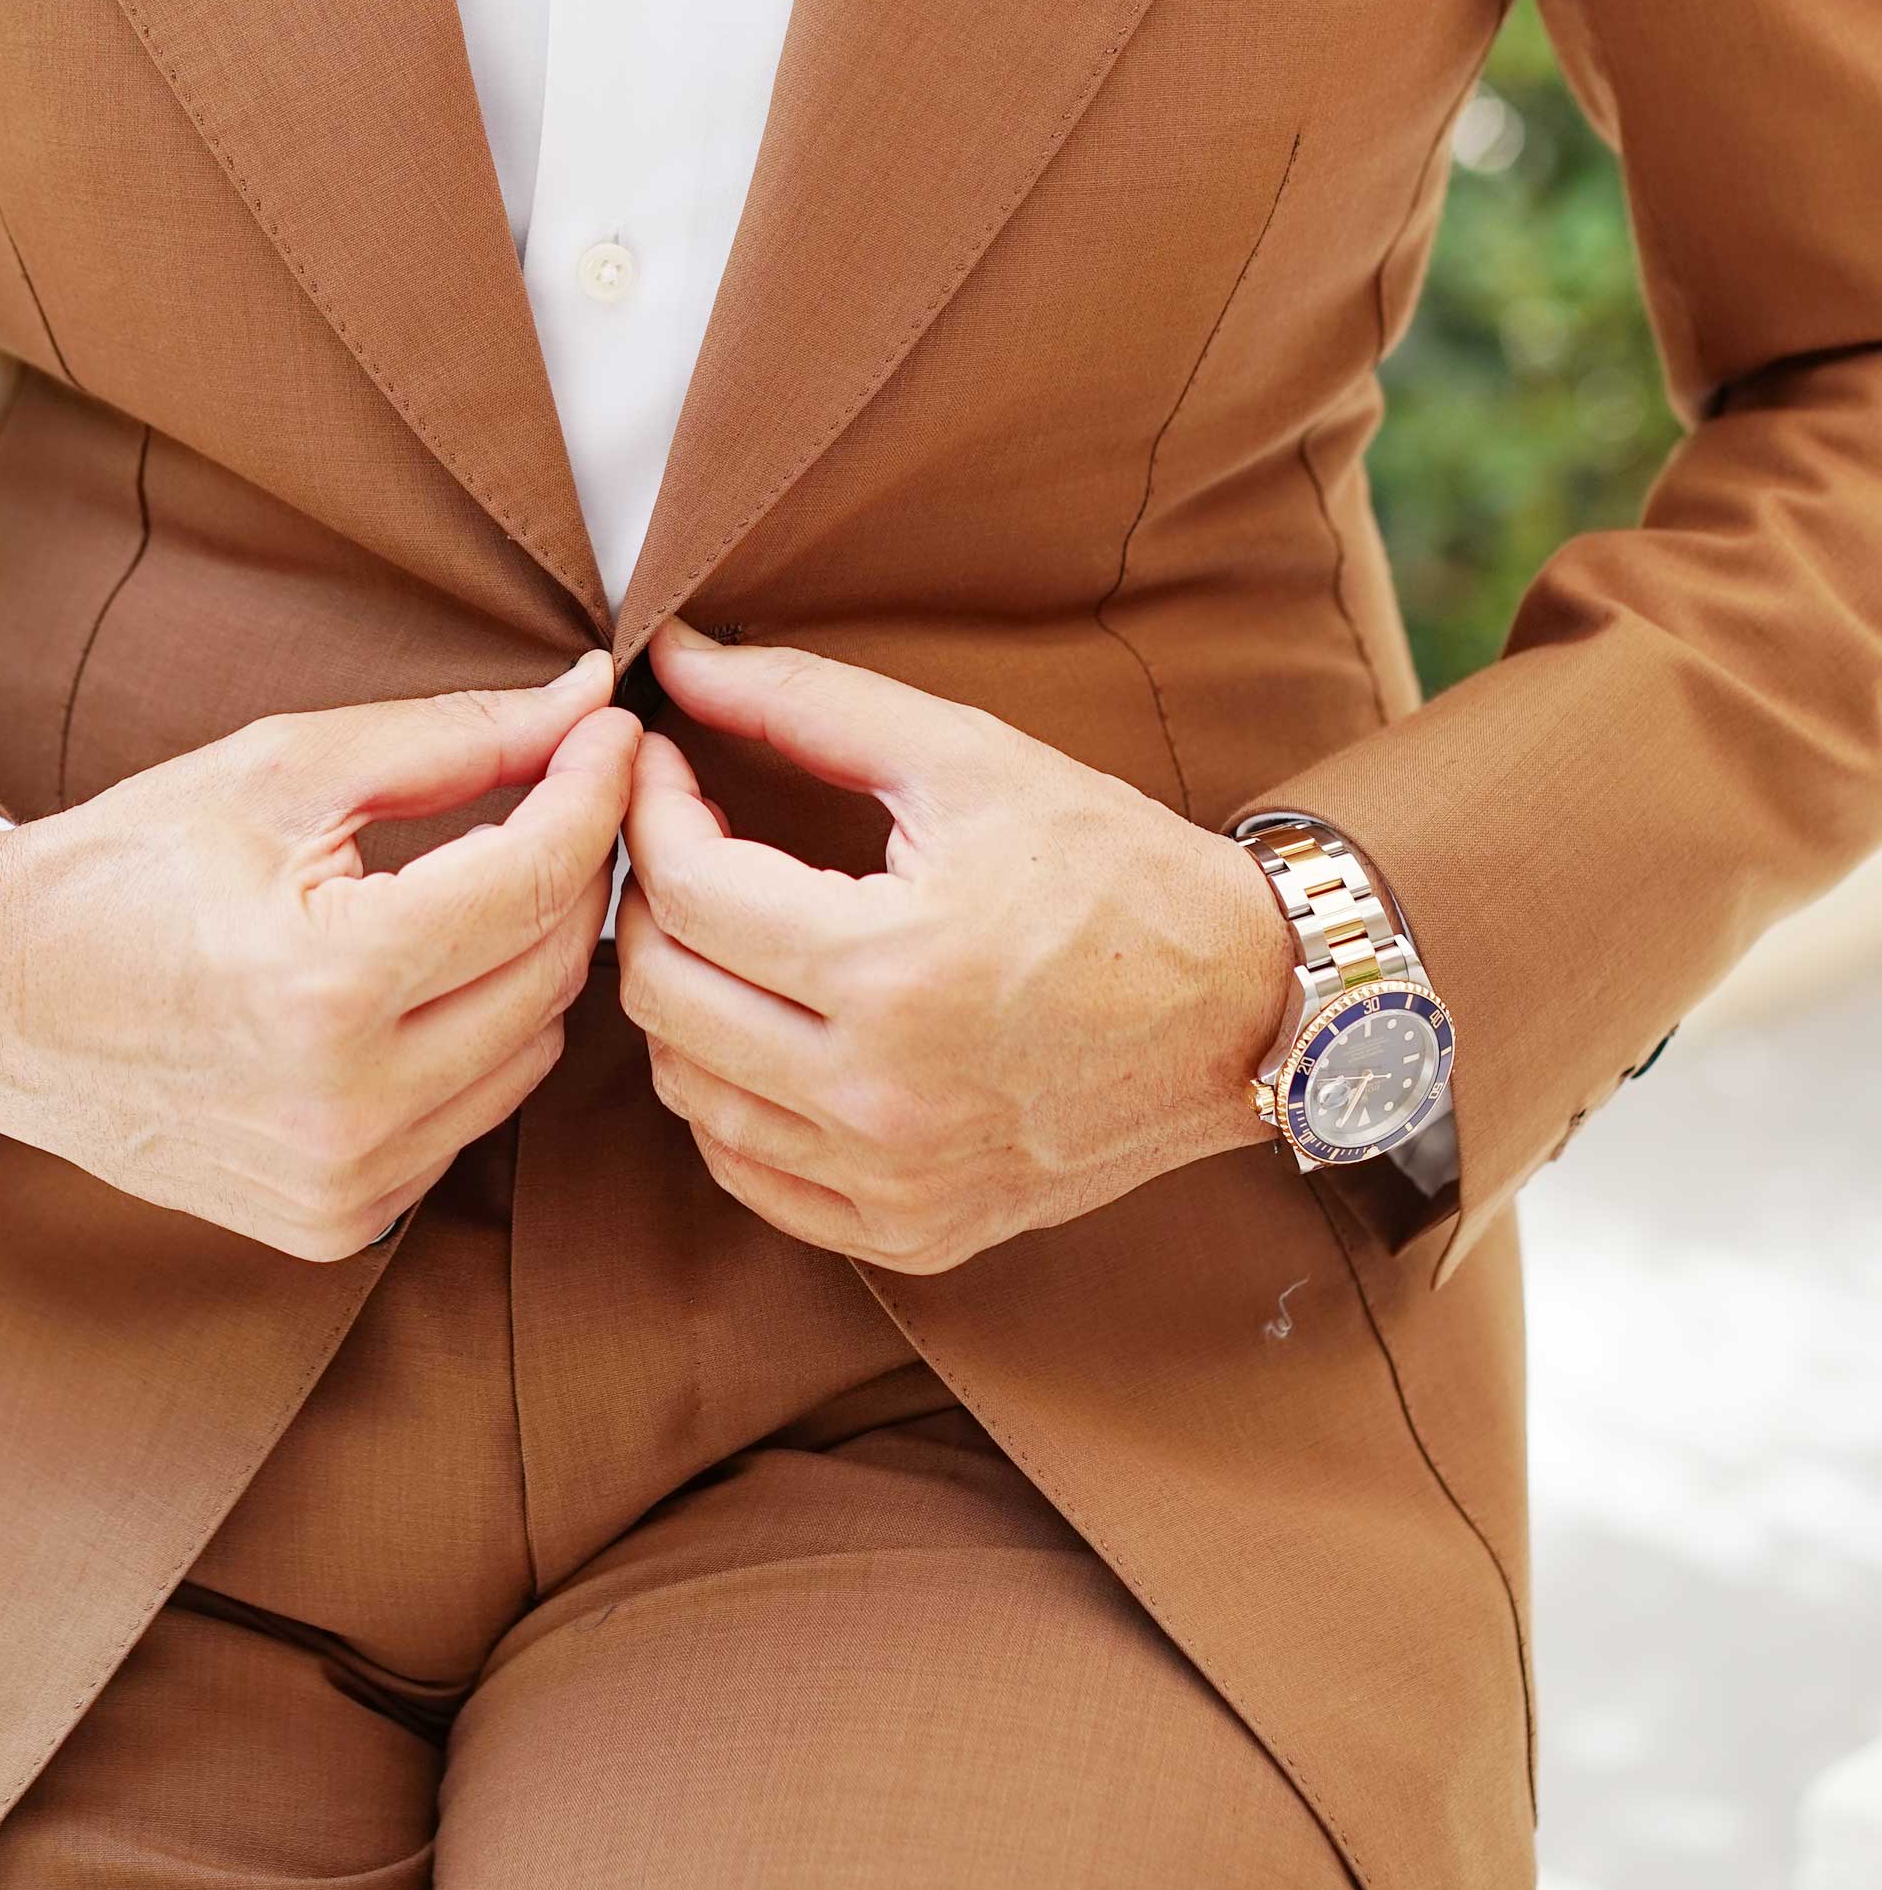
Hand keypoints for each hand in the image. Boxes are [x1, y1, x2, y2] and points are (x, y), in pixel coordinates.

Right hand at [0, 654, 635, 1261]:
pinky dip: (473, 1039)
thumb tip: (585, 700)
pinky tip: (419, 982)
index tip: (611, 730)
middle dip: (569, 867)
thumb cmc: (129, 863)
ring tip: (479, 881)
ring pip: (532, 1050)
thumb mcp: (285, 770)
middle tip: (555, 789)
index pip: (536, 878)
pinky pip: (472, 1116)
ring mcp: (345, 1182)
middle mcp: (346, 1105)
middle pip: (552, 968)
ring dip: (527, 958)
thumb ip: (455, 739)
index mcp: (328, 982)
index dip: (593, 789)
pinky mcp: (337, 1224)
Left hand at [616, 627, 1293, 1274]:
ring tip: (724, 927)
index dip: (649, 812)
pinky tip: (764, 1026)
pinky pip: (749, 1171)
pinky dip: (728, 1095)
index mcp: (893, 972)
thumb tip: (675, 658)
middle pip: (660, 998)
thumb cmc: (1113, 867)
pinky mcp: (911, 1232)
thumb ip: (806, 702)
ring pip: (688, 1091)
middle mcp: (881, 1098)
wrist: (1244, 1008)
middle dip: (646, 900)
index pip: (686, 893)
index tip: (660, 765)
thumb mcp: (966, 758)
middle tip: (683, 840)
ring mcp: (894, 1181)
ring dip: (679, 997)